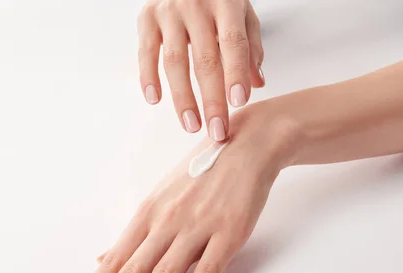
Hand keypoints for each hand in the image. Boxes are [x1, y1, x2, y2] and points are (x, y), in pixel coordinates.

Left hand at [69, 101, 293, 272]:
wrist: (244, 147)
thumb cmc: (200, 174)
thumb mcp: (161, 197)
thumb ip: (135, 233)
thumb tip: (102, 260)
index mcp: (148, 213)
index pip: (115, 259)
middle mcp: (167, 221)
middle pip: (132, 271)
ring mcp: (198, 227)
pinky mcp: (229, 234)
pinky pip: (207, 271)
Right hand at [138, 0, 264, 140]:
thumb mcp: (243, 13)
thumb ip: (251, 46)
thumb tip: (256, 84)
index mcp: (226, 4)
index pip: (233, 44)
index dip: (236, 74)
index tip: (238, 103)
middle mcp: (196, 5)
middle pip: (205, 60)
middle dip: (212, 100)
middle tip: (217, 131)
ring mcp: (169, 11)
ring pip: (175, 61)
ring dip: (183, 98)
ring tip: (192, 126)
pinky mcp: (147, 17)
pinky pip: (146, 52)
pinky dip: (148, 77)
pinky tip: (155, 99)